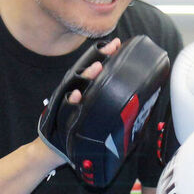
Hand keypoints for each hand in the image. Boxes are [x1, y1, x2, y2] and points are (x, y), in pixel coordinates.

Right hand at [38, 35, 169, 186]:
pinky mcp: (60, 114)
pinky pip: (65, 107)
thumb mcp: (95, 112)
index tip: (118, 44)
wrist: (55, 149)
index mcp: (86, 88)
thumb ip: (108, 102)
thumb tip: (138, 97)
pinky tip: (77, 95)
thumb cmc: (78, 130)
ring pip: (77, 84)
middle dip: (99, 58)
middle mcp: (75, 90)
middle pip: (87, 71)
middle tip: (111, 49)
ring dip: (87, 76)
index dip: (106, 55)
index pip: (96, 68)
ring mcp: (67, 101)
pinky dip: (72, 101)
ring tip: (97, 67)